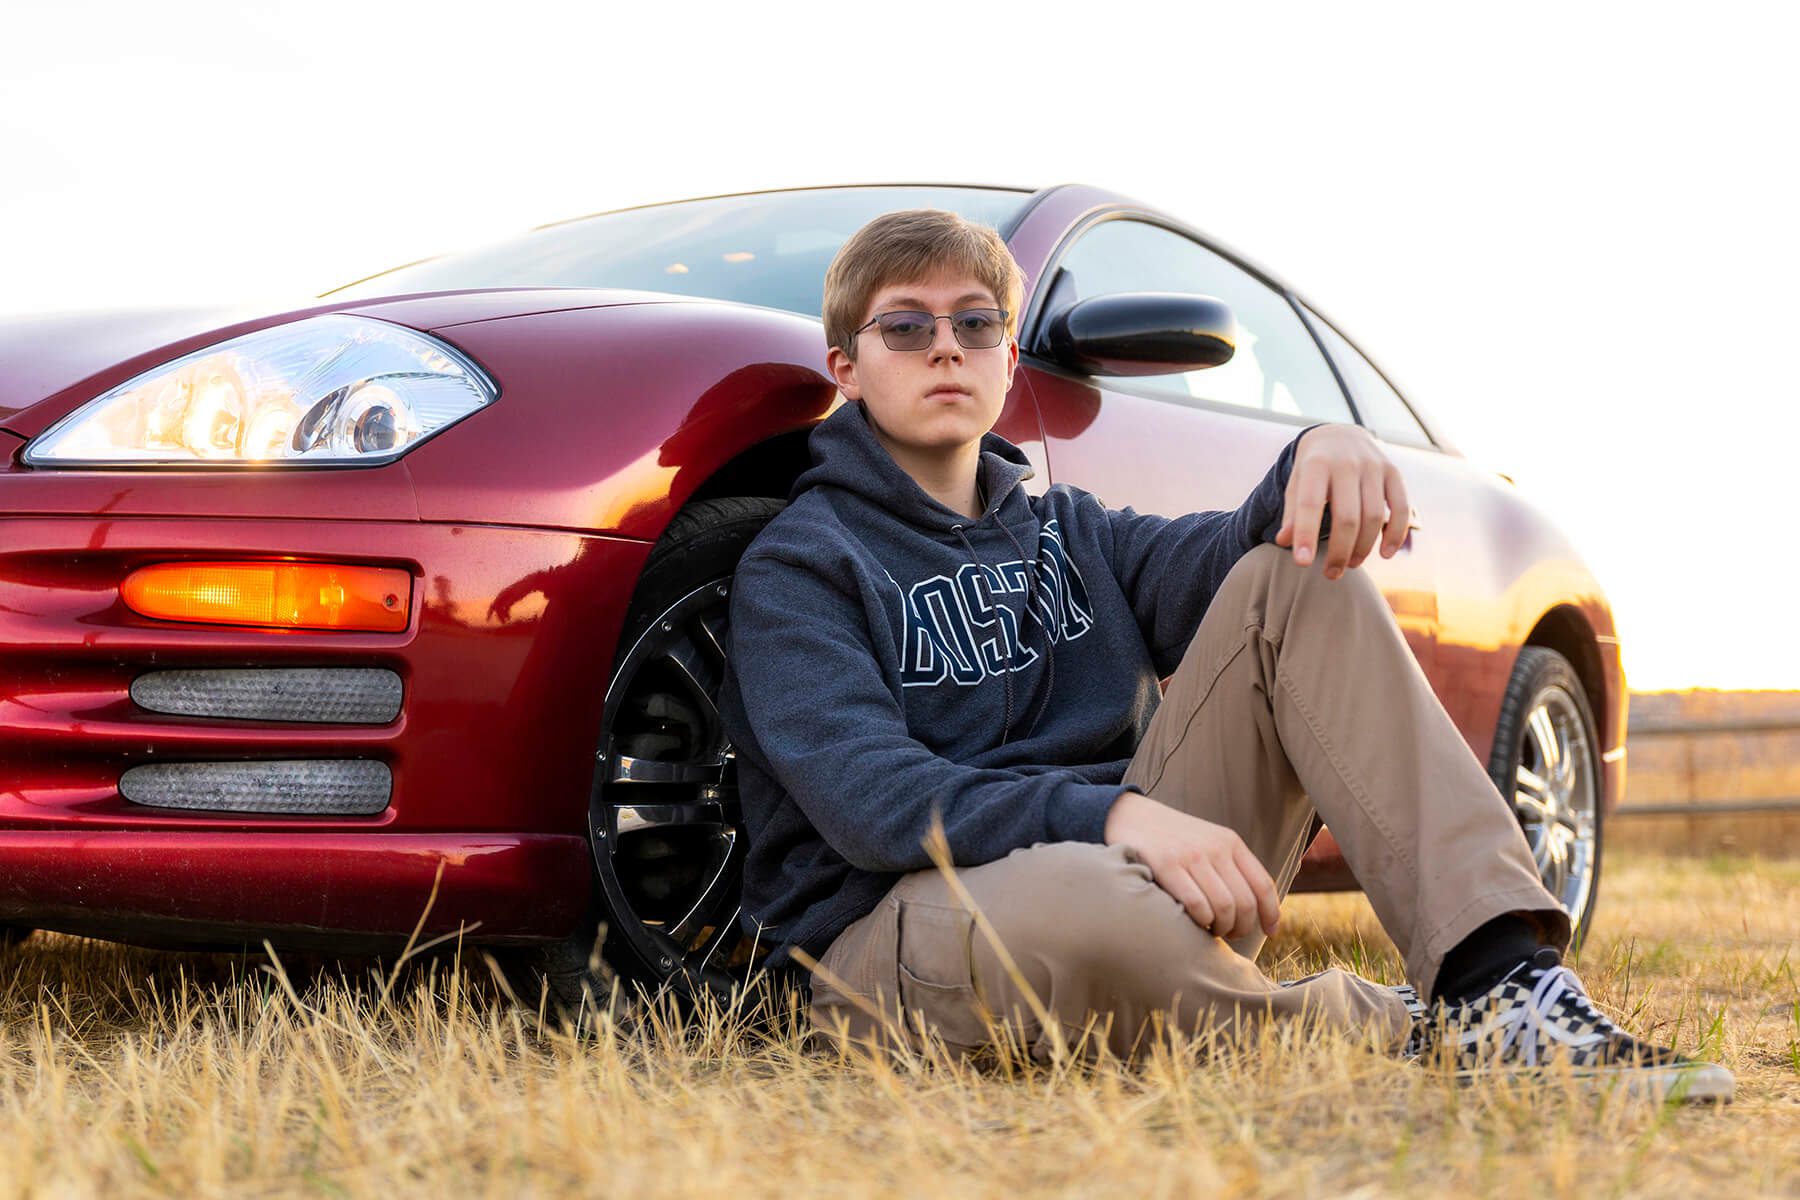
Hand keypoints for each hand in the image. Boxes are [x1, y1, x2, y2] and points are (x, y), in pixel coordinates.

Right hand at [1103, 790, 1279, 940]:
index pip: (1262, 883)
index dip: (1271, 913)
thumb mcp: (1208, 842)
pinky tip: (1193, 922)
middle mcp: (1215, 848)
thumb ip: (1231, 867)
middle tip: (1230, 934)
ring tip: (1211, 930)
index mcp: (1230, 842)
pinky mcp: (1166, 865)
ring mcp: (1191, 856)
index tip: (1270, 931)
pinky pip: (1196, 904)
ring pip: (1223, 907)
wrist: (1132, 816)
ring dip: (1220, 928)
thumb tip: (1258, 908)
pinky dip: (1200, 921)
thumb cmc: (1173, 839)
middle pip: (1244, 902)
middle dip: (1242, 927)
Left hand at [1274, 424, 1410, 579]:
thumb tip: (1284, 542)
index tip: (1302, 563)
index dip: (1306, 535)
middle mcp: (1347, 463)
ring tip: (1350, 564)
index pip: (1310, 504)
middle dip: (1339, 551)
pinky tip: (1386, 554)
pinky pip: (1401, 508)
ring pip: (1374, 517)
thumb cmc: (1312, 468)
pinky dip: (1395, 534)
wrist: (1340, 435)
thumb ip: (1291, 513)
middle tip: (1331, 574)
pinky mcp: (1393, 472)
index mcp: (1316, 464)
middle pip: (1347, 517)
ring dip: (1364, 548)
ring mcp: (1373, 466)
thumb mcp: (1296, 484)